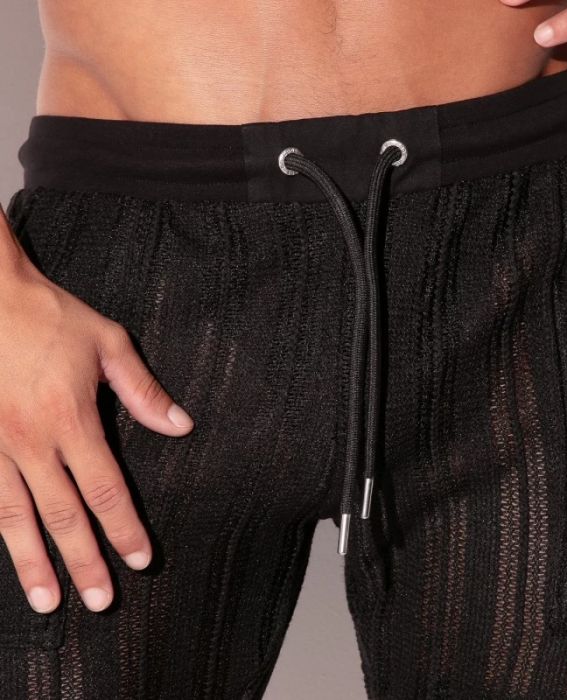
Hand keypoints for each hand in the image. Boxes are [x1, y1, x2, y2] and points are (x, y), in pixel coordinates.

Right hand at [0, 256, 193, 614]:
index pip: (106, 489)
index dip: (124, 529)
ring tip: (47, 602)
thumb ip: (143, 390)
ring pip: (15, 518)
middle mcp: (30, 442)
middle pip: (64, 515)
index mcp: (71, 419)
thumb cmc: (51, 317)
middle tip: (101, 602)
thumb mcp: (108, 343)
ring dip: (33, 563)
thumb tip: (181, 425)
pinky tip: (6, 552)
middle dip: (84, 562)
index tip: (139, 560)